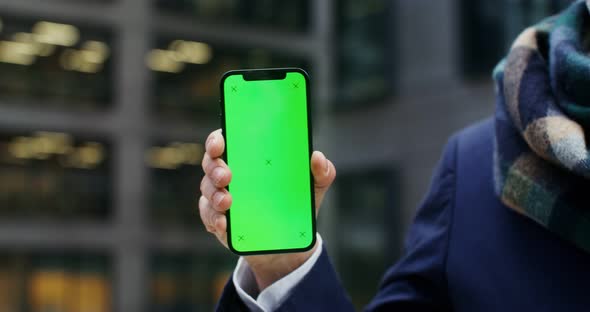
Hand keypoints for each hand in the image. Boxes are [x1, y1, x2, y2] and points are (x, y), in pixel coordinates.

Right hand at [199, 129, 335, 290]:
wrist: (290, 242)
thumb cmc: (297, 203)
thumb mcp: (314, 187)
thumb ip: (322, 171)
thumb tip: (317, 157)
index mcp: (248, 157)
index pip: (224, 140)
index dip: (217, 139)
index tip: (220, 143)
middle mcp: (229, 173)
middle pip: (210, 163)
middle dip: (215, 168)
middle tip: (226, 176)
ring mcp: (220, 197)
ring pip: (207, 190)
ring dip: (214, 195)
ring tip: (227, 202)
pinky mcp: (218, 221)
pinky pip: (209, 217)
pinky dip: (214, 219)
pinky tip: (224, 223)